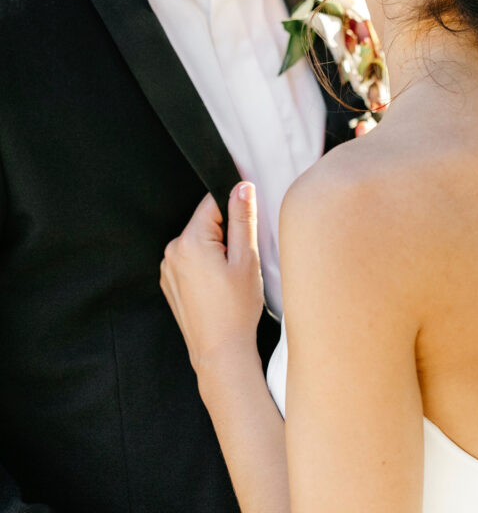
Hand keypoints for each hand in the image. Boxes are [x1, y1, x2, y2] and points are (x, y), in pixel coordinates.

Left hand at [160, 183, 263, 371]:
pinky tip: (218, 287)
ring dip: (215, 249)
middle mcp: (172, 251)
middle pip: (205, 222)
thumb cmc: (236, 309)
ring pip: (198, 241)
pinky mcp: (170, 283)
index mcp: (190, 241)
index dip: (234, 207)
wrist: (220, 352)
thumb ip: (242, 218)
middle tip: (241, 260)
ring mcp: (168, 268)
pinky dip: (204, 265)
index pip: (213, 202)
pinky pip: (190, 260)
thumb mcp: (245, 259)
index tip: (248, 222)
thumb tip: (241, 187)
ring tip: (230, 277)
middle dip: (225, 233)